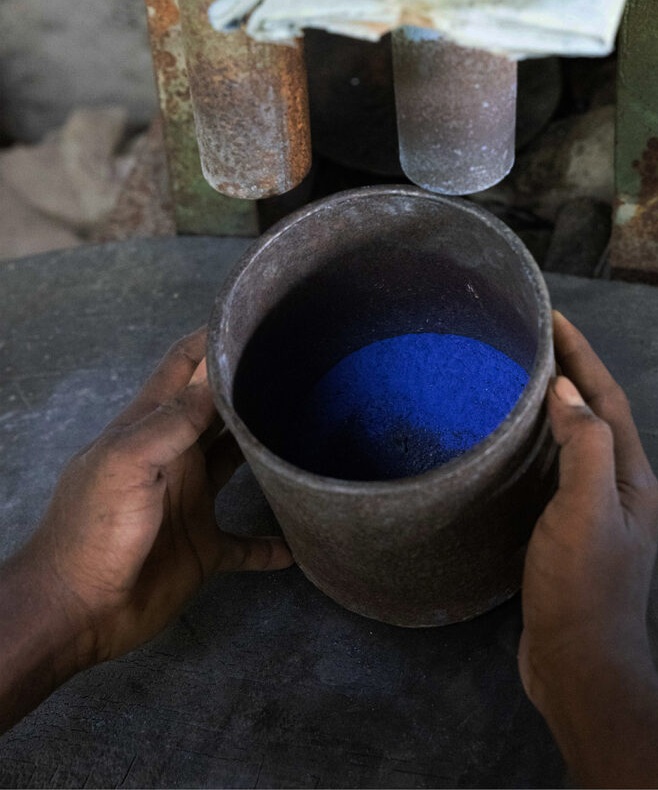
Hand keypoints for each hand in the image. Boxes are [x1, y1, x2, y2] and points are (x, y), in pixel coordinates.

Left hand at [0, 330, 291, 731]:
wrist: (77, 609)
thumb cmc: (95, 527)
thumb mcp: (128, 462)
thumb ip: (173, 421)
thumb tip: (218, 377)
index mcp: (151, 426)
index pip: (182, 366)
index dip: (212, 339)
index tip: (252, 318)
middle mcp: (175, 456)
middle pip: (217, 409)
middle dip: (250, 386)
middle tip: (301, 366)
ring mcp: (190, 502)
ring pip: (238, 464)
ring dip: (268, 451)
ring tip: (312, 432)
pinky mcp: (203, 548)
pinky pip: (247, 543)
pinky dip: (273, 543)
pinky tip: (302, 541)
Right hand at [519, 310, 657, 708]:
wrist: (579, 668)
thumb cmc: (582, 585)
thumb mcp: (586, 509)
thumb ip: (582, 444)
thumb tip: (564, 388)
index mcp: (630, 476)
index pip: (607, 397)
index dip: (582, 354)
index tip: (552, 315)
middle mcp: (617, 487)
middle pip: (593, 413)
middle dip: (567, 371)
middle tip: (526, 338)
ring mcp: (593, 512)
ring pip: (572, 441)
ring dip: (550, 405)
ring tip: (512, 377)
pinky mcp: (566, 533)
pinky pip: (552, 470)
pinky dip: (534, 444)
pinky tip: (506, 444)